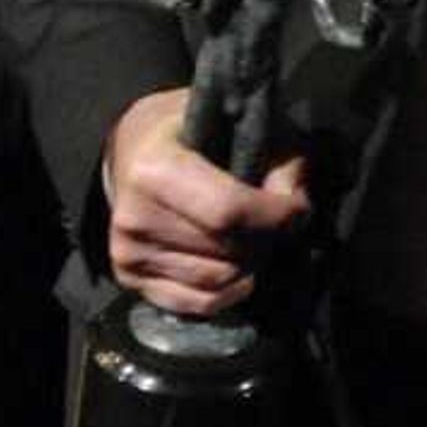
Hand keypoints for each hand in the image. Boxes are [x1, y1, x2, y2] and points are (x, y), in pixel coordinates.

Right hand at [103, 86, 308, 317]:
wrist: (134, 151)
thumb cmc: (194, 134)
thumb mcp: (240, 123)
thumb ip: (277, 156)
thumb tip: (294, 200)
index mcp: (155, 170)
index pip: (229, 210)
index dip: (277, 215)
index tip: (298, 207)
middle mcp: (135, 216)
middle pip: (229, 250)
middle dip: (268, 239)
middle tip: (277, 223)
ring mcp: (128, 251)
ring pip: (220, 280)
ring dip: (250, 265)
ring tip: (253, 239)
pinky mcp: (129, 278)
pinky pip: (199, 303)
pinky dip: (230, 292)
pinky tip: (239, 270)